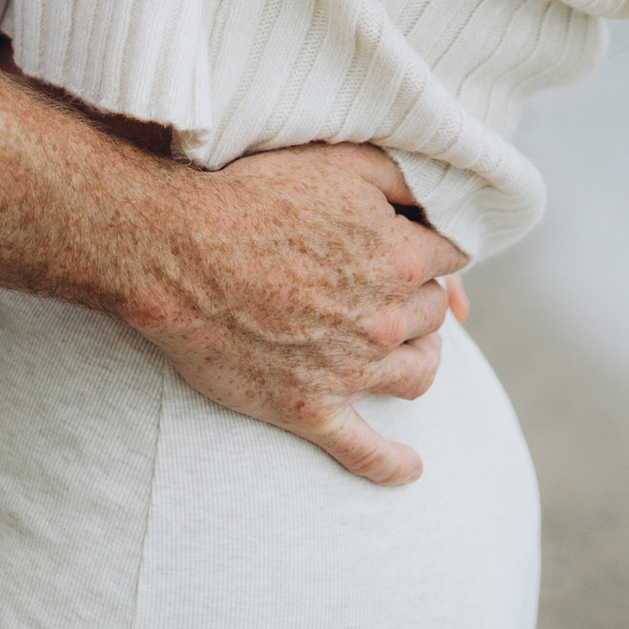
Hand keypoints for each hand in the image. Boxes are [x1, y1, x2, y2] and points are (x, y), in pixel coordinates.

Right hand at [137, 145, 469, 487]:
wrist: (177, 253)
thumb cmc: (252, 196)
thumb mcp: (336, 160)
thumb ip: (401, 177)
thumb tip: (440, 202)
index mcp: (399, 258)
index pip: (450, 257)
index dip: (431, 246)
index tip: (414, 243)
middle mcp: (385, 319)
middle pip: (433, 314)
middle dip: (419, 296)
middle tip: (387, 284)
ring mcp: (350, 371)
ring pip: (417, 374)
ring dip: (419, 357)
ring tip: (405, 348)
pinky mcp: (310, 408)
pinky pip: (365, 452)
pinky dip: (394, 465)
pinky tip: (411, 468)